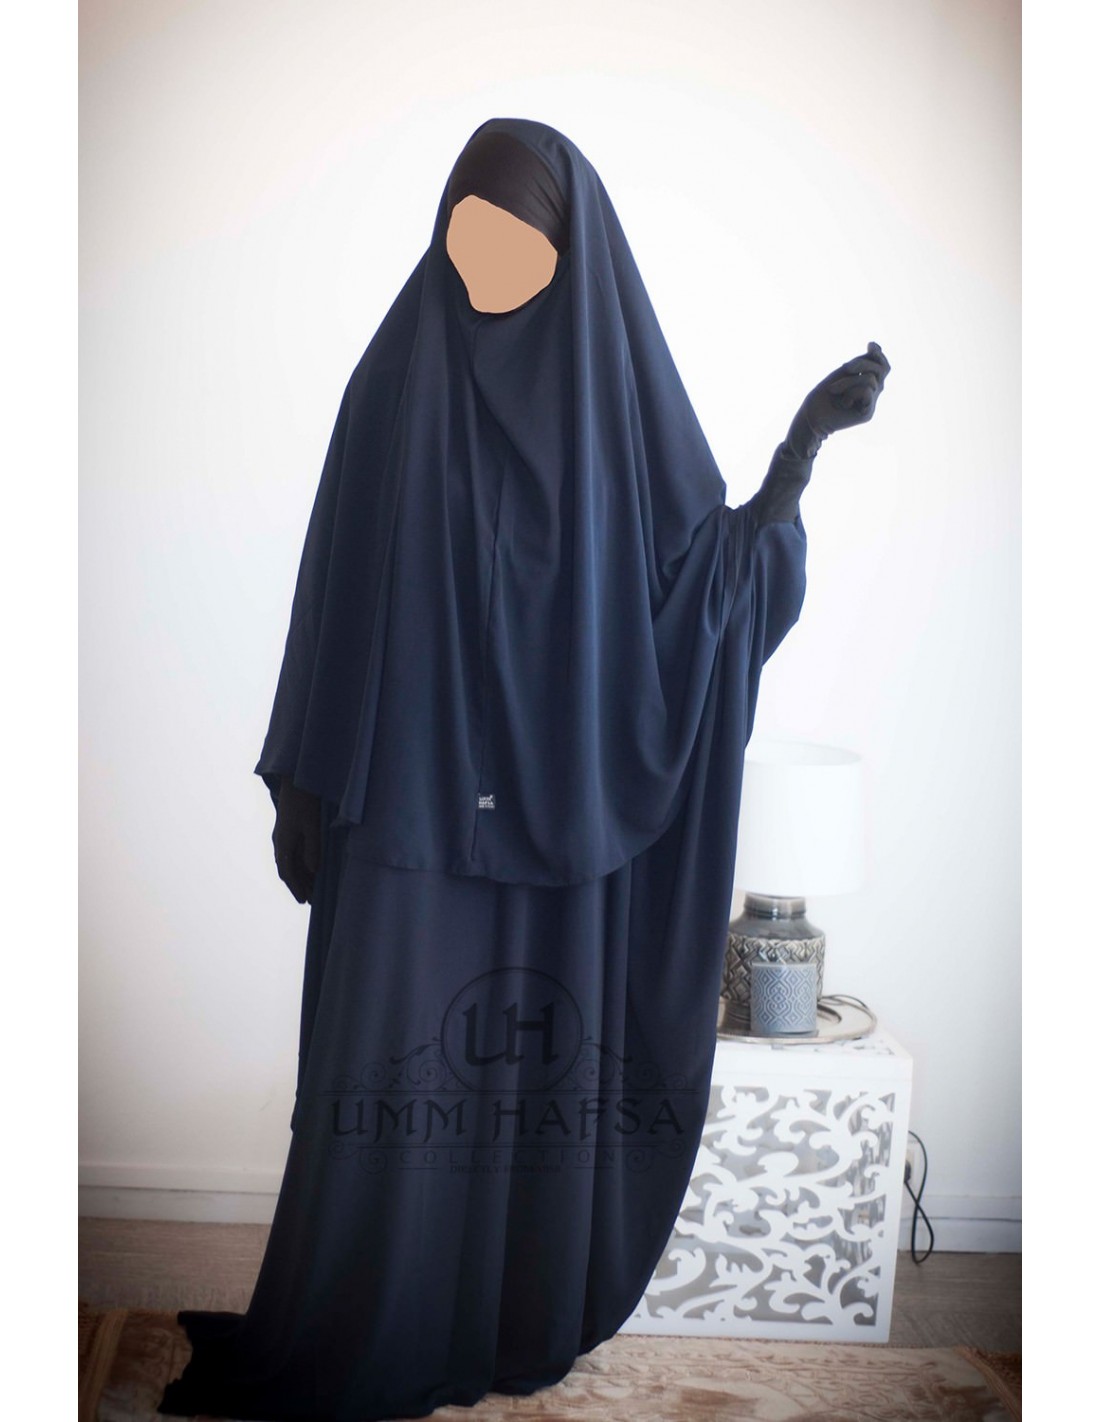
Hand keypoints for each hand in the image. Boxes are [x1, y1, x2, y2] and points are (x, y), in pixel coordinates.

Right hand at [272, 775, 321, 903]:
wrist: (296, 783)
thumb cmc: (305, 804)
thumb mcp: (312, 827)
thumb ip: (312, 849)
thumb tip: (313, 870)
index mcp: (283, 842)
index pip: (287, 871)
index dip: (296, 887)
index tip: (304, 900)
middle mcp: (279, 842)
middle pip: (287, 870)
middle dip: (298, 886)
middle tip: (310, 900)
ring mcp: (282, 837)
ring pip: (289, 863)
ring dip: (299, 877)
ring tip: (311, 890)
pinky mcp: (288, 832)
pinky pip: (291, 854)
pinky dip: (299, 866)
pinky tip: (309, 871)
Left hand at [787, 341, 890, 458]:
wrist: (811, 416)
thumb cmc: (824, 393)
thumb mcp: (844, 371)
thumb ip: (863, 361)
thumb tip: (876, 347)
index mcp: (867, 382)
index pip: (882, 366)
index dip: (880, 354)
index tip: (869, 345)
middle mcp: (872, 393)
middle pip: (880, 369)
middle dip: (862, 363)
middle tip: (843, 367)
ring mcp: (871, 403)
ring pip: (870, 379)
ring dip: (848, 382)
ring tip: (833, 390)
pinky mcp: (867, 413)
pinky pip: (866, 391)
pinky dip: (851, 392)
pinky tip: (843, 403)